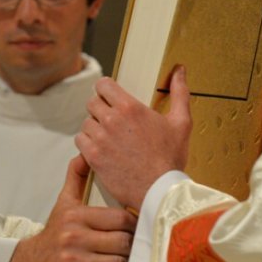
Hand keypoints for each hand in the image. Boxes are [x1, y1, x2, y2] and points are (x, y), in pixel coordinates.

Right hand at [0, 155, 136, 261]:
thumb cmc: (54, 235)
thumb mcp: (63, 204)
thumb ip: (76, 178)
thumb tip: (85, 153)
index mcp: (76, 216)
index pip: (120, 218)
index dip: (133, 225)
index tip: (134, 230)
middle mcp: (74, 238)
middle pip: (123, 243)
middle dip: (132, 248)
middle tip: (134, 249)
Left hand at [75, 66, 192, 210]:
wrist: (159, 190)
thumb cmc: (171, 158)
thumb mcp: (181, 122)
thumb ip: (180, 92)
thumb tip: (180, 70)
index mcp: (130, 107)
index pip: (103, 85)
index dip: (106, 90)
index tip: (111, 97)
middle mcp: (111, 120)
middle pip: (92, 103)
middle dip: (100, 109)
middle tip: (112, 120)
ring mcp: (100, 139)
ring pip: (85, 123)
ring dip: (94, 128)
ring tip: (108, 137)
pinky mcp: (93, 157)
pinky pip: (80, 141)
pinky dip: (87, 144)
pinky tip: (101, 150)